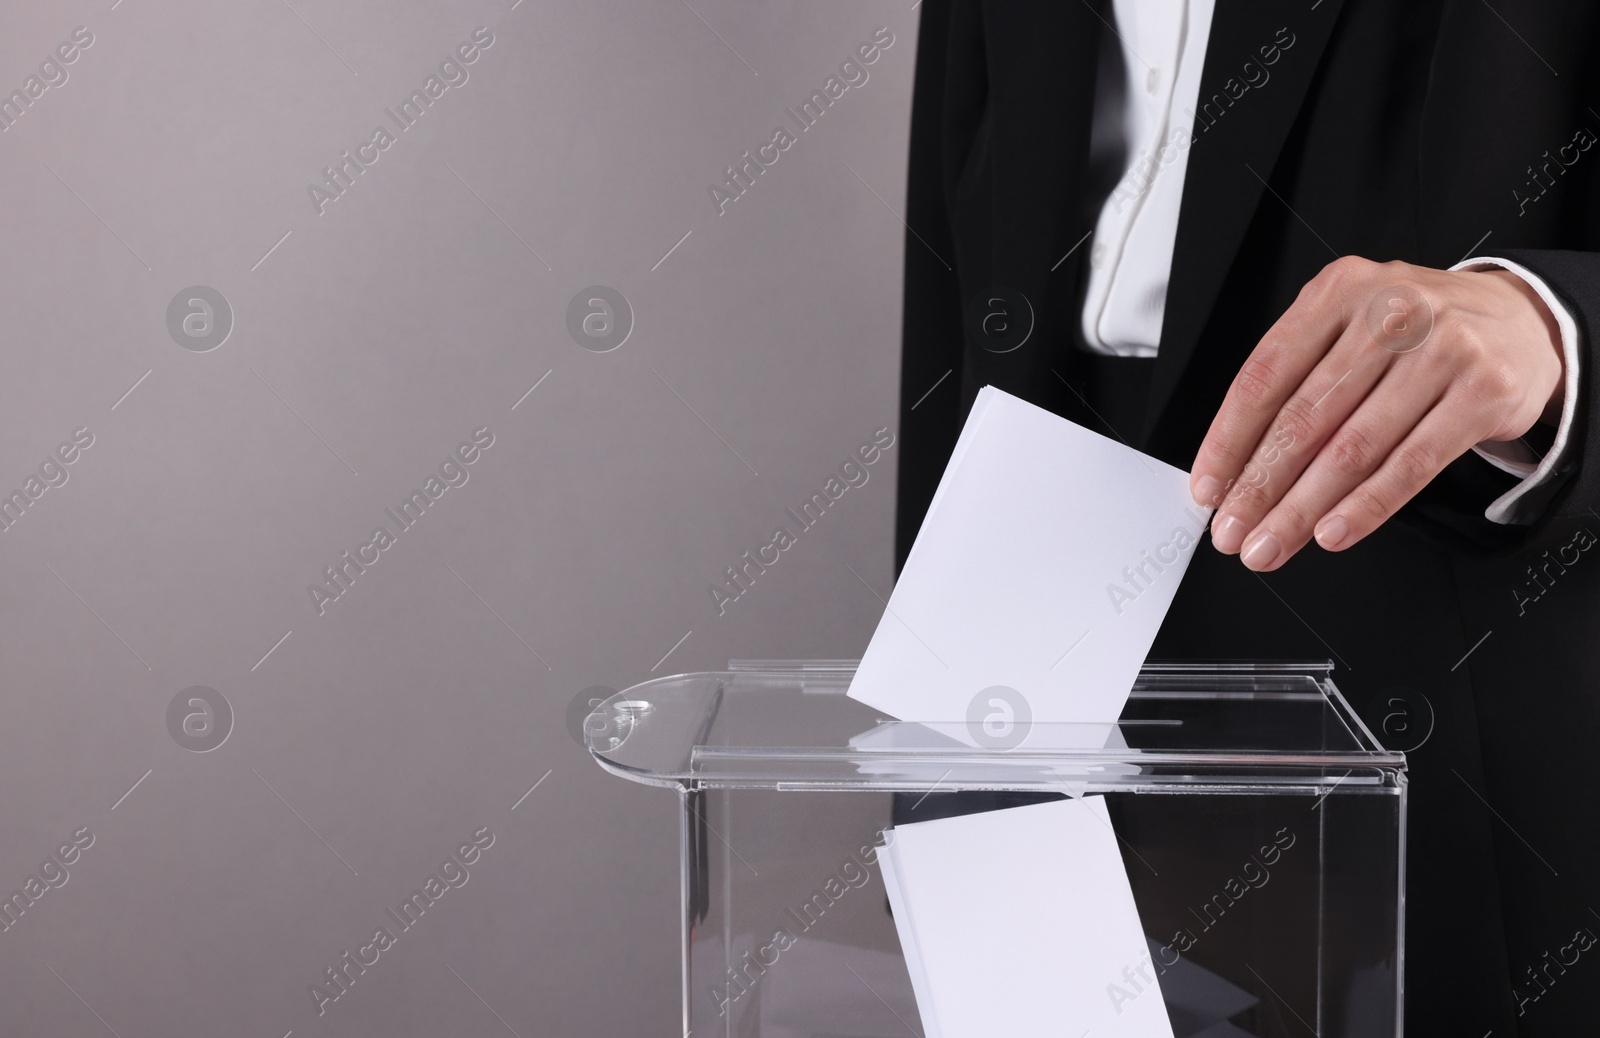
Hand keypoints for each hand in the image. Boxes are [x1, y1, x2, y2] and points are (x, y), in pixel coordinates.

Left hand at [1188, 256, 1564, 570]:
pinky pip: (1410, 465)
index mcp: (1338, 292)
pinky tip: (1330, 533)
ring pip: (1352, 449)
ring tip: (1270, 544)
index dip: (1229, 440)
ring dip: (1301, 509)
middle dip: (1259, 487)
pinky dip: (1365, 507)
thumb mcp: (1350, 328)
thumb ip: (1299, 381)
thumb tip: (1239, 466)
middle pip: (1304, 418)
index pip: (1265, 376)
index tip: (1208, 488)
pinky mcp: (1483, 392)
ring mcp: (1441, 351)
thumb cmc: (1416, 333)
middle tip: (1232, 531)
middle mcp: (1389, 314)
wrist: (1521, 320)